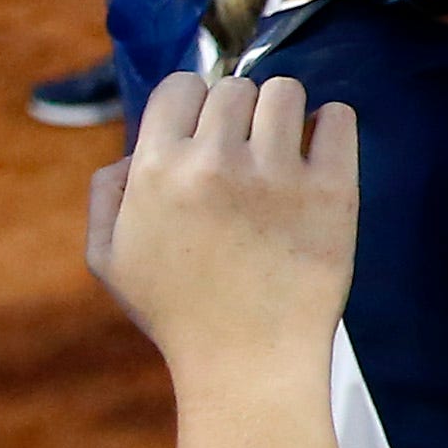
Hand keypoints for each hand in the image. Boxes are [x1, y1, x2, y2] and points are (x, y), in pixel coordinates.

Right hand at [83, 70, 355, 376]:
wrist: (248, 362)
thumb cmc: (179, 313)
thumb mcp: (111, 259)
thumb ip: (107, 195)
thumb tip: (135, 152)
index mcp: (156, 171)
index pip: (179, 85)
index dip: (192, 105)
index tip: (205, 133)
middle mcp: (214, 162)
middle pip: (235, 87)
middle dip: (237, 115)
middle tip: (243, 156)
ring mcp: (277, 174)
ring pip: (286, 91)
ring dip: (283, 115)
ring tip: (281, 153)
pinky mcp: (332, 189)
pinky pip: (339, 117)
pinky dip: (331, 126)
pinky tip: (318, 154)